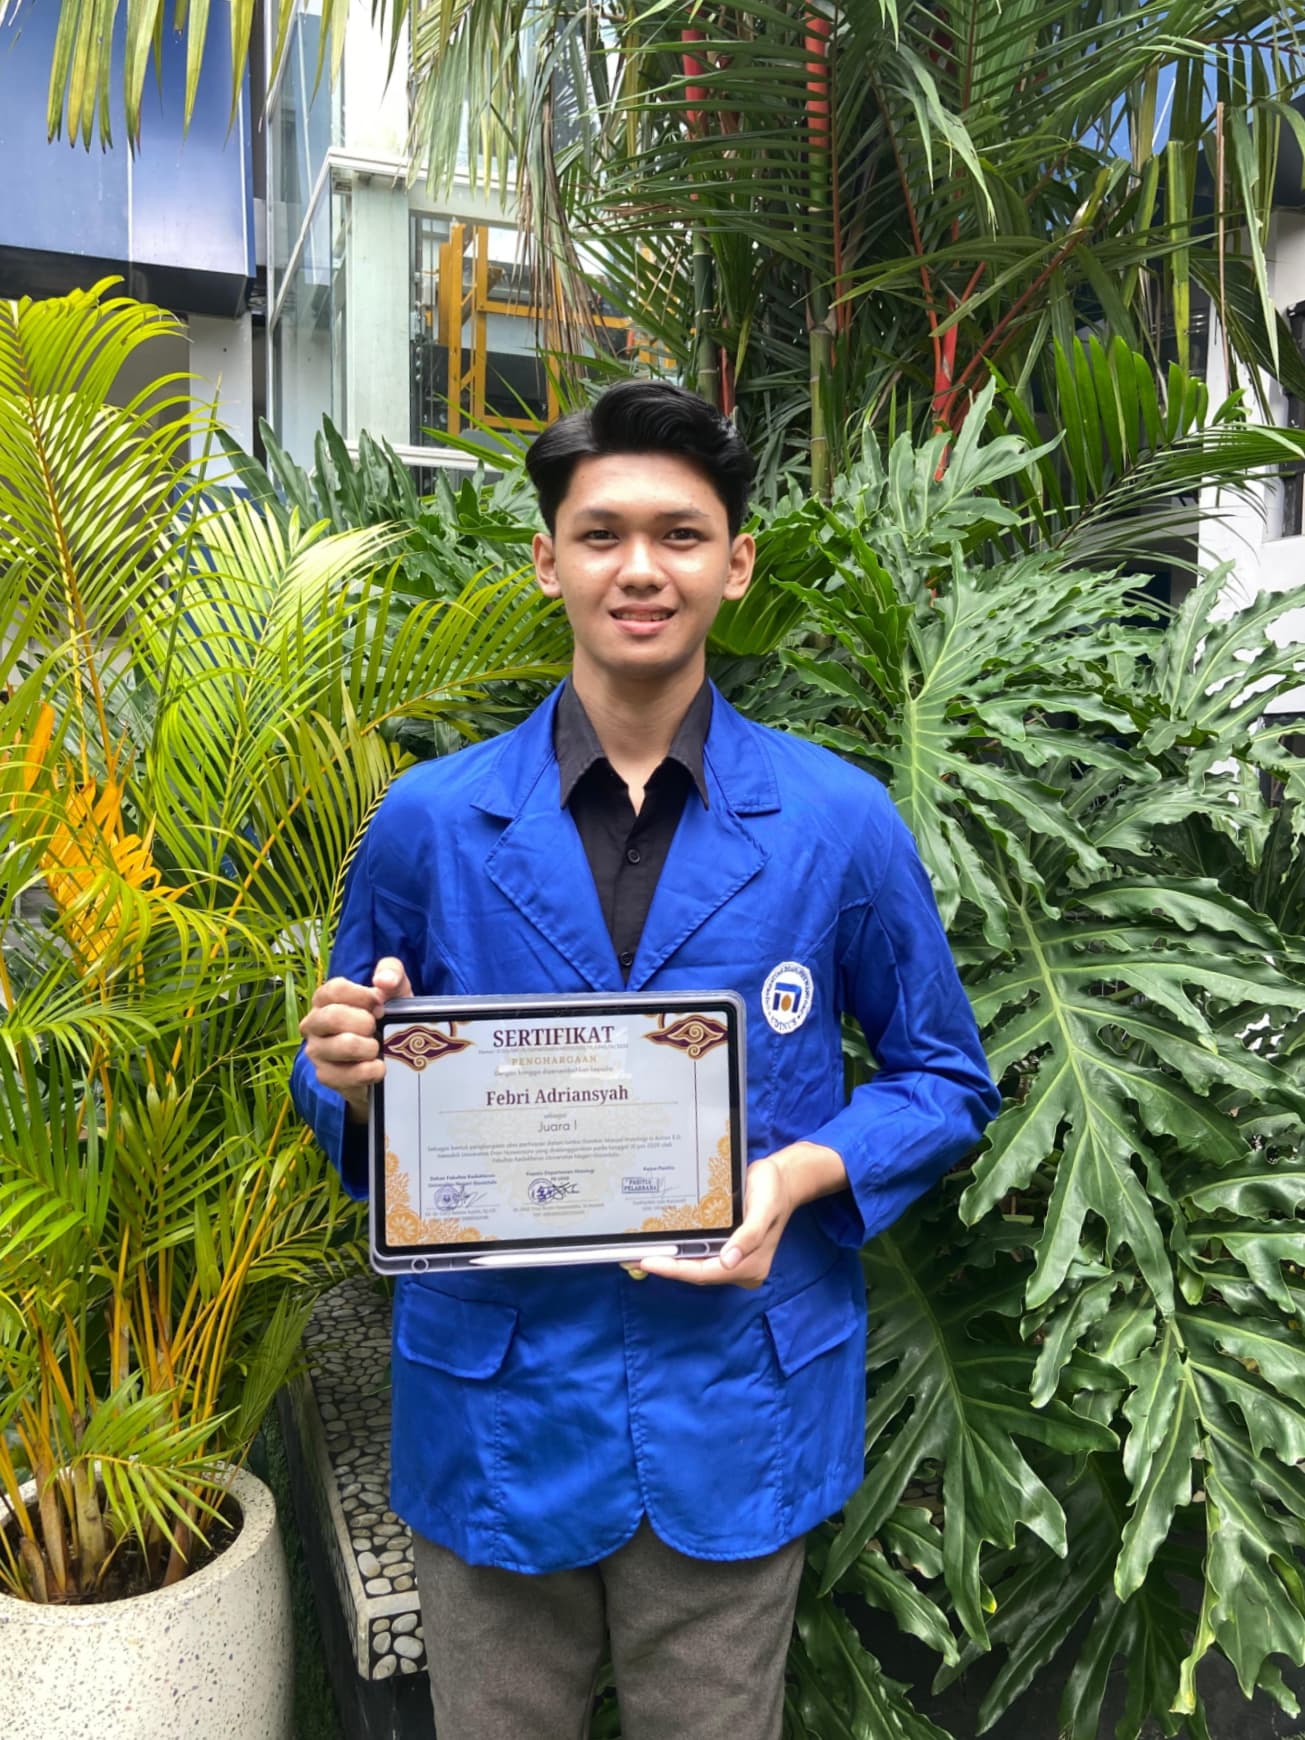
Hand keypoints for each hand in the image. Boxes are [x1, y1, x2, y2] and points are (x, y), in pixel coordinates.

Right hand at [298, 957, 412, 1122]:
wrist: (389, 1058)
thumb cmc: (386, 1017)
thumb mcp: (395, 989)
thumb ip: (392, 972)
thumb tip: (384, 981)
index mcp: (325, 998)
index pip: (335, 989)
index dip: (362, 996)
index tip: (381, 1004)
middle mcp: (314, 1023)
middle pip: (333, 1017)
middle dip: (364, 1022)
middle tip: (377, 1028)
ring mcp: (316, 1051)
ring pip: (341, 1046)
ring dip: (369, 1047)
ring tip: (379, 1048)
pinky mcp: (325, 1076)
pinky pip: (345, 1075)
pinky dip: (369, 1071)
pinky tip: (379, 1068)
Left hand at [632, 1141, 846, 1288]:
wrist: (785, 1180)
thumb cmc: (773, 1190)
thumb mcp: (764, 1207)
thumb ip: (749, 1235)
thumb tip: (729, 1261)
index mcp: (751, 1266)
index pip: (705, 1273)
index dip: (675, 1270)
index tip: (647, 1261)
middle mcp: (742, 1269)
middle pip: (698, 1274)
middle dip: (667, 1268)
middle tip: (631, 1258)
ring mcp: (735, 1261)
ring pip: (697, 1267)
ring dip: (670, 1262)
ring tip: (638, 1253)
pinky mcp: (729, 1250)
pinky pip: (701, 1256)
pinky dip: (681, 1253)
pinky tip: (662, 1245)